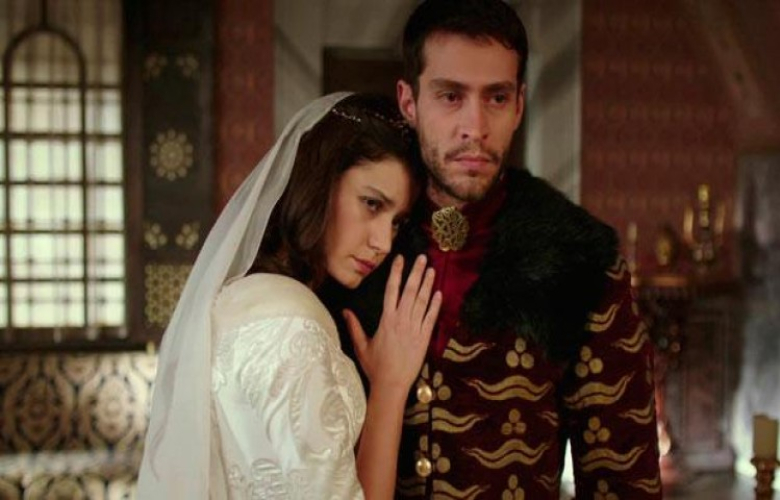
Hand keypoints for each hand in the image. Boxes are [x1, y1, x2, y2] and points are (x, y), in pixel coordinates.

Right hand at [344, 255, 441, 392]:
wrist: (391, 385)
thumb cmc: (375, 367)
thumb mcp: (361, 346)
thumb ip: (354, 326)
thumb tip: (345, 311)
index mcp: (386, 320)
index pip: (391, 290)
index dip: (396, 273)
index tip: (400, 259)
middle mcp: (401, 321)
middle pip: (410, 291)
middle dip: (416, 273)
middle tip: (422, 258)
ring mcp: (414, 329)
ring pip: (422, 302)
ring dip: (427, 285)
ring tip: (432, 270)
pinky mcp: (424, 339)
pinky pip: (431, 318)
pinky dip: (436, 305)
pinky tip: (439, 293)